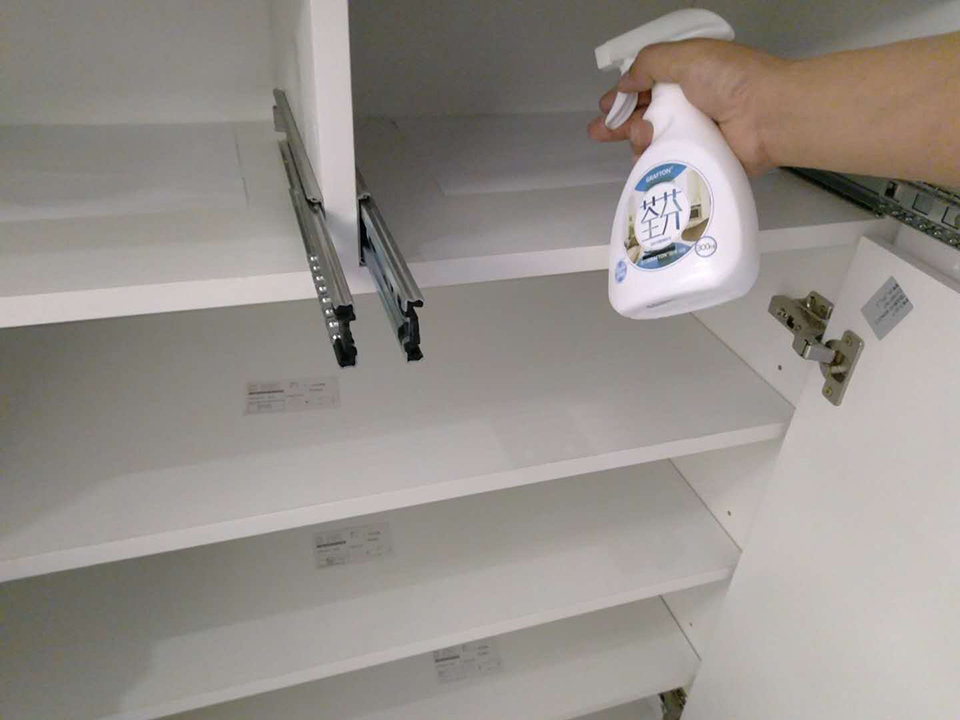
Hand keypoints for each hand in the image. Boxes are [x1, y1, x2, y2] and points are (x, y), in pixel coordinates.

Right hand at [588, 39, 786, 175]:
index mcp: (688, 74)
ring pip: (652, 139)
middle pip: (645, 113)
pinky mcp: (699, 158)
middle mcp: (690, 103)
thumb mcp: (686, 57)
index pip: (648, 83)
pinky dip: (652, 161)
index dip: (625, 93)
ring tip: (636, 138)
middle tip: (599, 131)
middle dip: (619, 121)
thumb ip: (650, 64)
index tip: (606, 105)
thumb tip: (625, 82)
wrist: (769, 116)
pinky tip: (642, 159)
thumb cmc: (730, 81)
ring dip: (636, 138)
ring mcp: (694, 133)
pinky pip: (667, 161)